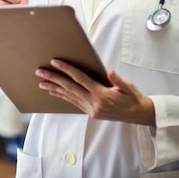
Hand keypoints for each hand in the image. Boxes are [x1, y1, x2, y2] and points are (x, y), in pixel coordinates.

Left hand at [35, 59, 155, 126]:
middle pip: (70, 88)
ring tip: (41, 83)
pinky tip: (55, 92)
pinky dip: (63, 96)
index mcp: (102, 94)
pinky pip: (73, 103)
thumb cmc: (133, 98)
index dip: (67, 69)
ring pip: (69, 96)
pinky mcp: (91, 113)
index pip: (80, 79)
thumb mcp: (129, 87)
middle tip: (40, 72)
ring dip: (54, 89)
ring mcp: (91, 109)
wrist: (138, 115)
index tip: (55, 62)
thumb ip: (118, 80)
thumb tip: (110, 72)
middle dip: (54, 79)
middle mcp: (94, 103)